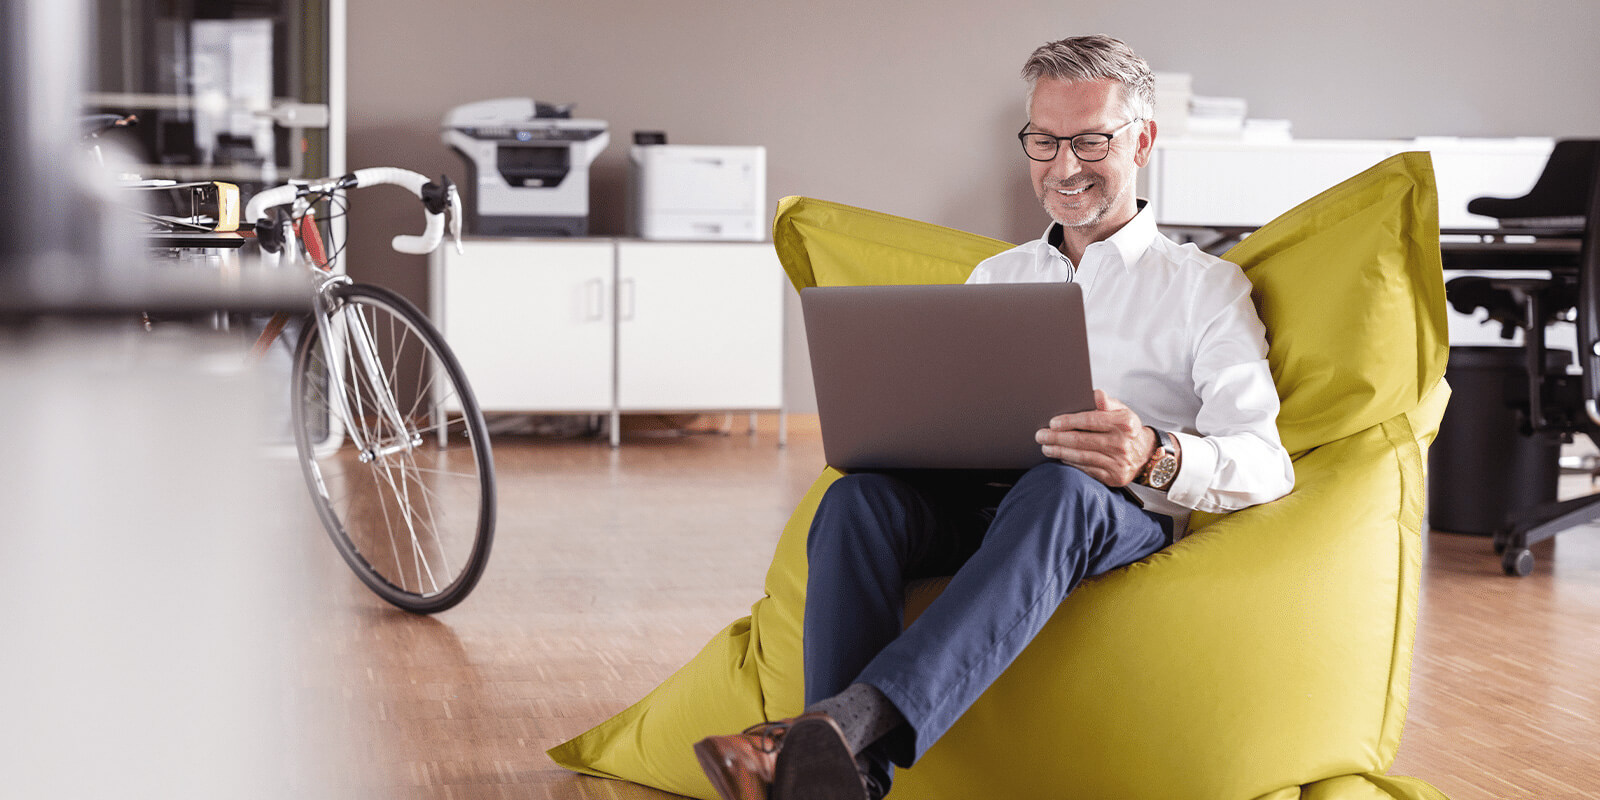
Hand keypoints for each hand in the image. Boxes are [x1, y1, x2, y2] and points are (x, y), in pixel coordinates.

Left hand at [1035, 390, 1155, 486]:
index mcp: (1125, 423)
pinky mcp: (1113, 477)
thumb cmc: (1127, 429)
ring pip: (1081, 456)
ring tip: (1045, 447)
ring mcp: (1118, 462)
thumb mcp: (1122, 410)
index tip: (1052, 422)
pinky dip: (1071, 463)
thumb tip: (1096, 394)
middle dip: (1057, 438)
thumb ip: (1107, 402)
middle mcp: (1122, 444)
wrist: (1145, 453)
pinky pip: (1086, 469)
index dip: (1068, 421)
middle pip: (1081, 440)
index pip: (1090, 420)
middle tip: (1041, 435)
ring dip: (1059, 451)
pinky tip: (1061, 457)